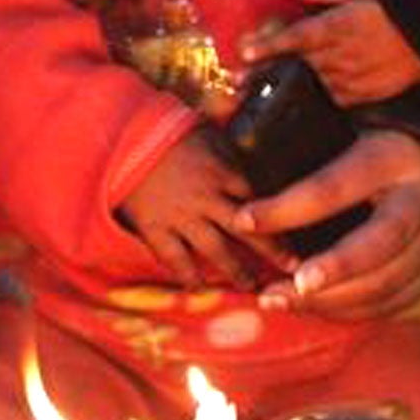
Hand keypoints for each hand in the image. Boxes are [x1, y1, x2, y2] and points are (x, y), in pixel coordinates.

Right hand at [118, 133, 289, 287]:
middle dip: (274, 251)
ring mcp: (181, 217)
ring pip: (217, 251)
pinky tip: (201, 289)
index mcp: (223, 172)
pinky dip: (189, 276)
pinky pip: (176, 259)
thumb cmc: (167, 130)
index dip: (282, 216)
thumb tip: (260, 154)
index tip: (298, 227)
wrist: (120, 137)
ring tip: (254, 287)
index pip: (261, 199)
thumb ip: (232, 151)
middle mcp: (207, 199)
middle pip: (248, 230)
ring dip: (238, 271)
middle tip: (294, 269)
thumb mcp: (208, 132)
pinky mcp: (155, 229)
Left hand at [240, 130, 419, 319]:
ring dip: (330, 301)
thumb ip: (309, 124)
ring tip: (279, 300)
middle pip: (374, 248)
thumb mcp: (362, 118)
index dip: (287, 207)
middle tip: (278, 291)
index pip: (335, 187)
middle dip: (326, 273)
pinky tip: (316, 307)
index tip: (244, 218)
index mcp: (397, 157)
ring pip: (386, 284)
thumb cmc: (396, 132)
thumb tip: (233, 102)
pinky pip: (397, 301)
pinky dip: (354, 310)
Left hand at [242, 0, 419, 105]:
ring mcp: (351, 80)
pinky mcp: (363, 97)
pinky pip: (333, 101)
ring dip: (288, 90)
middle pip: (295, 67)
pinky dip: (317, 100)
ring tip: (262, 95)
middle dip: (267, 74)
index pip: (295, 37)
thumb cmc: (394, 11)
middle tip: (240, 82)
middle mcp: (340, 56)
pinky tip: (302, 103)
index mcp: (336, 27)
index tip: (243, 52)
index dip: (268, 45)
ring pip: (310, 87)